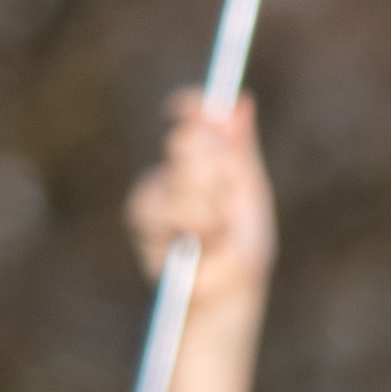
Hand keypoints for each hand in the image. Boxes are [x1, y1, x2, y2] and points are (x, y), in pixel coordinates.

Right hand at [125, 93, 274, 334]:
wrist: (228, 290)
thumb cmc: (243, 244)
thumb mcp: (249, 191)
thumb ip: (240, 147)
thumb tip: (241, 100)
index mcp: (204, 153)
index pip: (193, 114)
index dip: (196, 107)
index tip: (206, 110)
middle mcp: (176, 165)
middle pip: (188, 139)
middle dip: (216, 170)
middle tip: (228, 199)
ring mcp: (156, 188)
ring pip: (178, 175)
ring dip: (208, 208)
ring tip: (217, 230)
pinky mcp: (141, 216)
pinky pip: (164, 206)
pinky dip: (191, 226)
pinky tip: (196, 243)